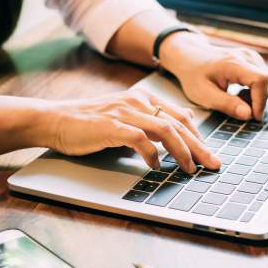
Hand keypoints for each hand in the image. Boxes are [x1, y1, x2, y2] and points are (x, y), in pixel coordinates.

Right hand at [39, 90, 220, 172]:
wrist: (55, 120)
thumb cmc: (87, 124)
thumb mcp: (123, 121)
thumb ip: (144, 128)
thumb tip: (168, 144)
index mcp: (142, 99)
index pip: (180, 116)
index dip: (197, 136)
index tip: (207, 153)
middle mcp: (137, 102)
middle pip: (179, 124)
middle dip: (199, 146)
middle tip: (213, 164)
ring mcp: (125, 113)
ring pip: (165, 129)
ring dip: (182, 151)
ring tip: (190, 168)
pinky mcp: (111, 126)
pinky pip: (140, 139)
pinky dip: (152, 154)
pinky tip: (156, 166)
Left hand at [159, 32, 267, 123]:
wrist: (190, 56)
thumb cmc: (194, 75)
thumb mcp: (203, 94)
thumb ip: (226, 104)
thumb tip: (248, 115)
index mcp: (234, 63)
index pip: (260, 80)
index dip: (261, 101)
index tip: (254, 117)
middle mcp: (247, 57)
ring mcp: (252, 58)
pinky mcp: (254, 62)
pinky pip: (264, 81)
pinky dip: (261, 95)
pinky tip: (247, 102)